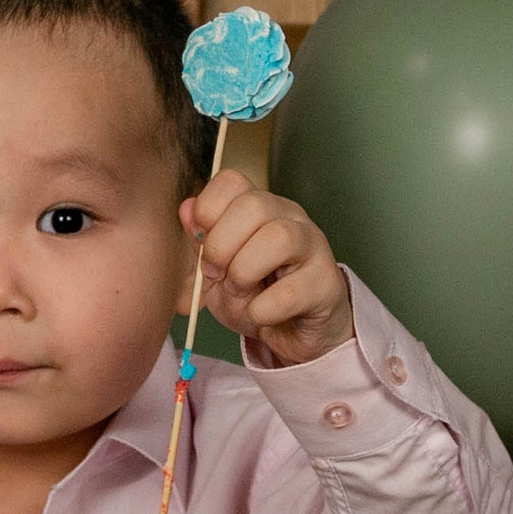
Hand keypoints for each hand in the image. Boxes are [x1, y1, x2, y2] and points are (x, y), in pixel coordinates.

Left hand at [182, 167, 354, 365]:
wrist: (293, 332)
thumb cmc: (256, 294)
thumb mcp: (218, 270)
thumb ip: (200, 241)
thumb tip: (186, 207)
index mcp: (260, 207)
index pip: (231, 181)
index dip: (207, 211)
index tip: (201, 246)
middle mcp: (289, 217)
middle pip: (252, 205)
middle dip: (220, 246)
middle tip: (217, 275)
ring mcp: (312, 246)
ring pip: (277, 238)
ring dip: (244, 273)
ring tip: (241, 292)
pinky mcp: (326, 283)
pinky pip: (290, 291)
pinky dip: (263, 309)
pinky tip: (261, 313)